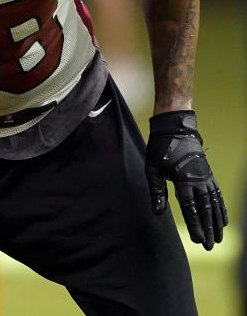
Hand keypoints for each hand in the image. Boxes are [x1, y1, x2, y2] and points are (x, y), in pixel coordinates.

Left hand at [145, 110, 227, 249]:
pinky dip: (222, 208)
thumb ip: (156, 191)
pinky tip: (224, 220)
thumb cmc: (160, 148)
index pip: (190, 207)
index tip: (198, 240)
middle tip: (209, 246)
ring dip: (217, 222)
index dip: (195, 225)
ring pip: (214, 204)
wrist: (176, 129)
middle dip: (207, 229)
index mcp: (183, 179)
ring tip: (218, 238)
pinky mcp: (208, 175)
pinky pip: (218, 195)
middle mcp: (198, 180)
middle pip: (205, 210)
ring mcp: (206, 177)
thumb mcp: (152, 168)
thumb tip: (158, 212)